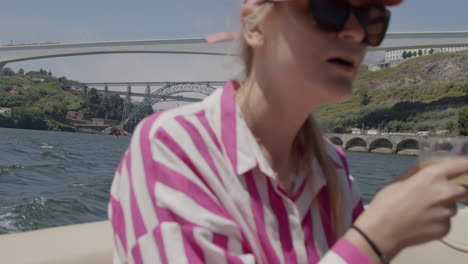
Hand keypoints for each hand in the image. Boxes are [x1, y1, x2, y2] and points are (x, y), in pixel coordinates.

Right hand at [353, 158, 467, 258]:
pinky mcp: (446, 228)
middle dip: (457, 190)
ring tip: (421, 211)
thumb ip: (416, 174)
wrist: (382, 230)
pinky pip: (446, 221)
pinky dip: (437, 221)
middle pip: (465, 190)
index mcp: (432, 177)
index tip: (466, 167)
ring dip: (443, 207)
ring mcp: (447, 212)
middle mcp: (445, 193)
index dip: (466, 166)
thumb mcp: (398, 182)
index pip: (462, 166)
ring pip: (452, 207)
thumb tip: (423, 167)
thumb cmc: (386, 204)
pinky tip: (420, 221)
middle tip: (439, 194)